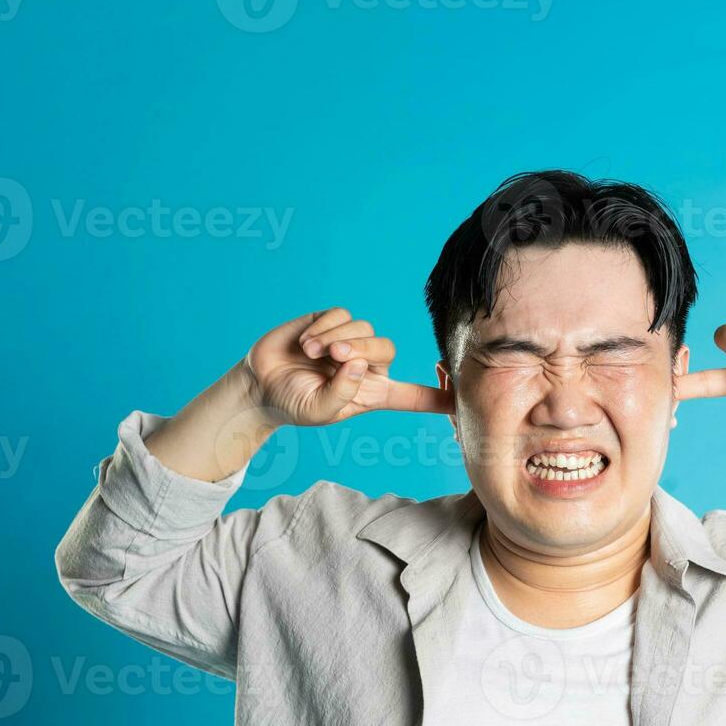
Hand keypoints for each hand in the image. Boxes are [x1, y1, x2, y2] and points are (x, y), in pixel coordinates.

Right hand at [244, 307, 453, 425]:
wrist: (261, 384)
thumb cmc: (293, 404)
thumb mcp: (318, 410)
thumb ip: (341, 392)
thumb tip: (358, 364)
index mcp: (374, 393)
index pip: (415, 396)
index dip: (440, 398)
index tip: (464, 400)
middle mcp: (368, 366)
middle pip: (387, 349)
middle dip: (362, 350)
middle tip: (334, 359)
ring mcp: (351, 342)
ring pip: (364, 329)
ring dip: (337, 339)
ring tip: (311, 354)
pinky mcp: (332, 323)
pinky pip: (341, 315)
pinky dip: (324, 328)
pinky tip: (306, 343)